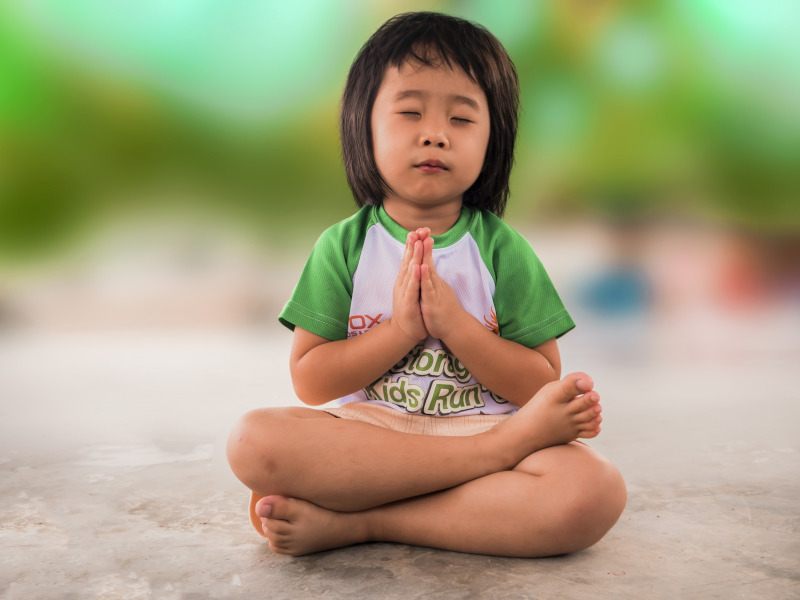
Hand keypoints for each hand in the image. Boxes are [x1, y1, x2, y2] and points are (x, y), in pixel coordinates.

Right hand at [390, 228, 429, 343]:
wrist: (404, 331)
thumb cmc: (411, 308)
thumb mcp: (412, 288)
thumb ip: (413, 274)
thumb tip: (416, 260)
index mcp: (405, 278)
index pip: (409, 258)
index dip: (413, 244)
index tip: (418, 230)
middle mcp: (403, 282)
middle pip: (408, 260)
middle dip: (412, 245)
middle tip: (416, 230)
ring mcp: (404, 291)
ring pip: (409, 271)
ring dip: (413, 256)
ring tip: (417, 242)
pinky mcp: (407, 302)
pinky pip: (412, 288)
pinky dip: (414, 277)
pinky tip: (417, 267)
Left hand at [419, 235, 465, 339]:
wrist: (455, 328)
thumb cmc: (445, 311)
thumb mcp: (437, 291)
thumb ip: (433, 280)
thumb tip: (429, 267)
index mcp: (433, 281)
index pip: (427, 260)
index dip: (423, 247)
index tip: (419, 232)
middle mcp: (435, 283)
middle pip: (428, 261)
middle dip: (424, 245)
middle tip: (422, 229)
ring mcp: (434, 292)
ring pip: (428, 271)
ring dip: (425, 256)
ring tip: (422, 241)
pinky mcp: (432, 302)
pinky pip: (428, 288)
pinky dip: (425, 277)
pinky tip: (422, 267)